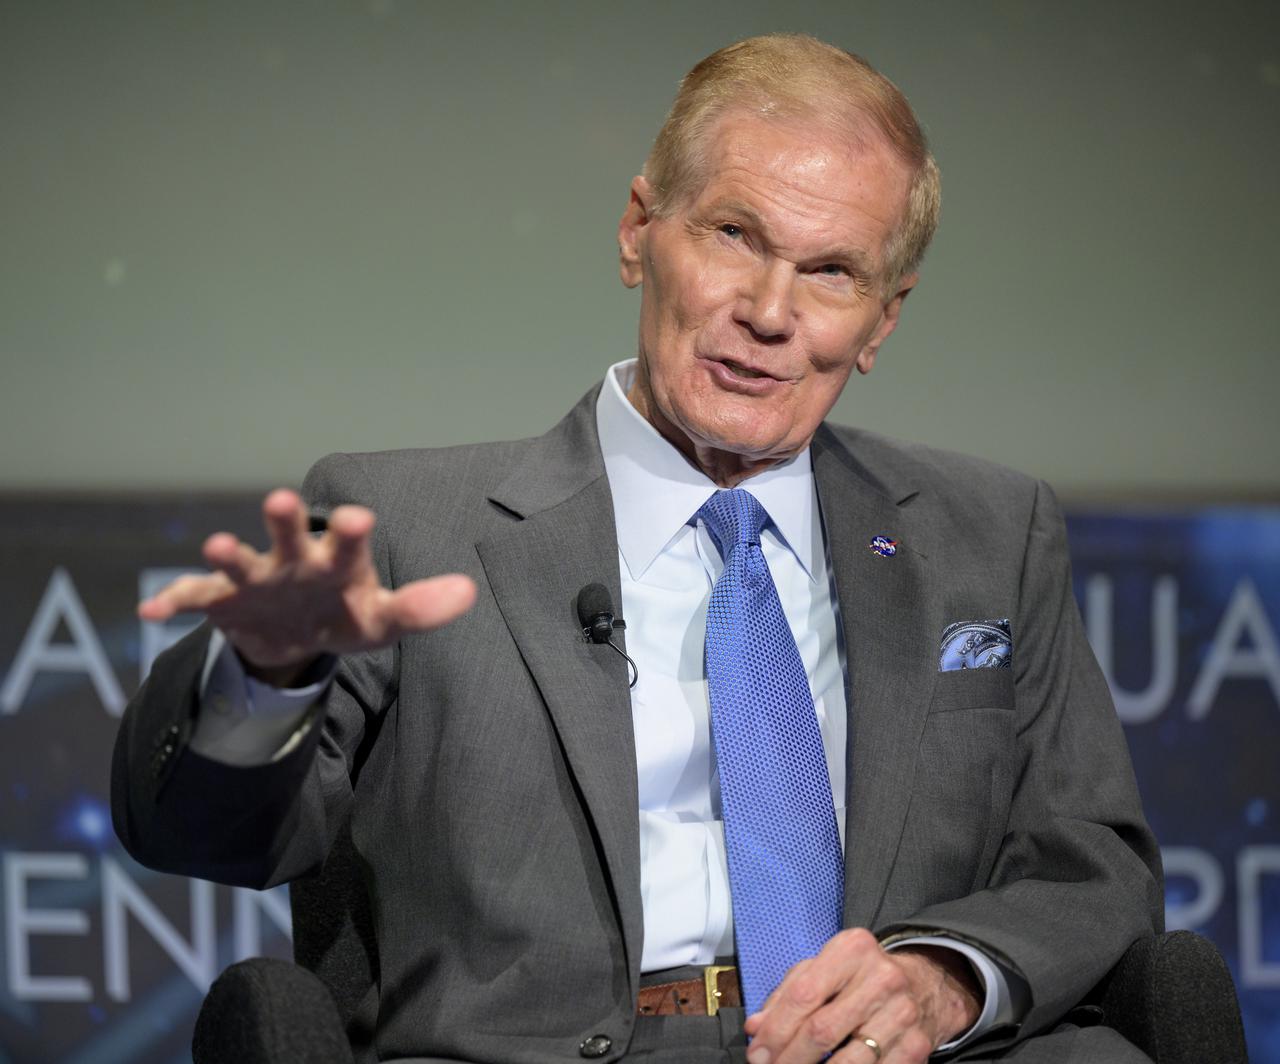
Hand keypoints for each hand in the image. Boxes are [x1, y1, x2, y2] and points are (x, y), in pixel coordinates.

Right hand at [137, 488, 476, 683]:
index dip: (352, 532)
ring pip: (239, 562)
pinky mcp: (221, 600)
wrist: (294, 637)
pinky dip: (172, 602)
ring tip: (216, 545)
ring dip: (227, 554)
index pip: (349, 544)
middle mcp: (294, 562)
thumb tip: (469, 593)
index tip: (362, 518)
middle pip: (290, 537)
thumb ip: (420, 608)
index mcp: (337, 564)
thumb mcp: (382, 622)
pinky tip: (152, 610)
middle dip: (286, 520)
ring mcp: (255, 579)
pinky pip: (193, 599)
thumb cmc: (344, 616)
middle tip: (282, 499)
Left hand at [742, 929, 981, 1063]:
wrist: (927, 983)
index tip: (757, 1052)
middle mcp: (881, 978)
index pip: (804, 994)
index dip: (775, 1029)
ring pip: (848, 1061)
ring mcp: (902, 1014)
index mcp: (852, 950)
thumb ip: (788, 993)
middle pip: (822, 1030)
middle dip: (788, 1058)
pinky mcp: (916, 1046)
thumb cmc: (863, 975)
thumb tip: (756, 1028)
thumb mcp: (826, 967)